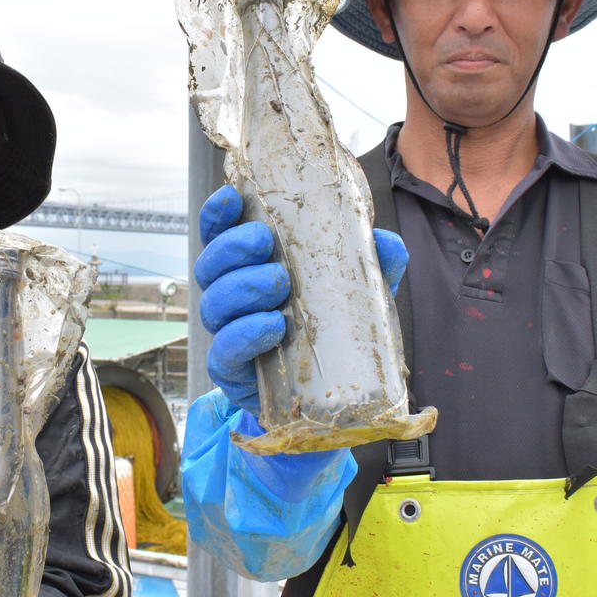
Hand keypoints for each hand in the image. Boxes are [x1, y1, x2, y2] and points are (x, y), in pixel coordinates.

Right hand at [194, 185, 407, 413]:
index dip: (218, 215)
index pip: (220, 235)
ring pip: (214, 305)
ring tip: (278, 282)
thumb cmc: (330, 333)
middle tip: (263, 241)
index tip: (232, 197)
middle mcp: (230, 298)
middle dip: (231, 248)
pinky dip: (245, 336)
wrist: (323, 400)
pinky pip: (224, 353)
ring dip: (241, 288)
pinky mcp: (232, 373)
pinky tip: (272, 326)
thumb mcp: (354, 295)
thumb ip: (370, 268)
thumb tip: (387, 242)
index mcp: (247, 269)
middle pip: (210, 266)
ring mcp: (227, 335)